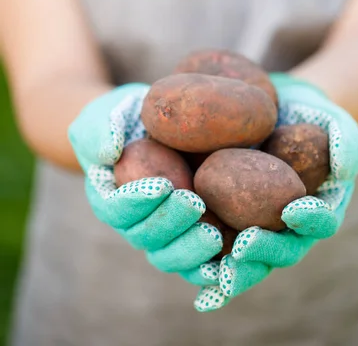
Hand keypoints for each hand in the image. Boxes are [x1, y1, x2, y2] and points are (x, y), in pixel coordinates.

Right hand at [68, 84, 222, 275]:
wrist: (157, 122)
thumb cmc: (125, 116)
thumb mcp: (104, 115)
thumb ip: (98, 131)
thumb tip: (110, 152)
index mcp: (112, 197)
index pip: (117, 209)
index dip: (137, 202)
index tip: (162, 185)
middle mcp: (136, 222)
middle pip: (146, 237)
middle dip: (170, 223)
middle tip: (194, 203)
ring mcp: (165, 232)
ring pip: (171, 256)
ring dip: (191, 250)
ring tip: (214, 235)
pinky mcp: (192, 235)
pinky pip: (198, 262)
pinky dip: (213, 268)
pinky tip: (233, 261)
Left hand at [193, 73, 357, 311]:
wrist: (270, 108)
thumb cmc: (305, 116)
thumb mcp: (333, 120)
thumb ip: (345, 141)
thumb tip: (342, 167)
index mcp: (313, 209)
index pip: (318, 224)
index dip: (309, 221)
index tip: (293, 209)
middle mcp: (280, 228)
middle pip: (275, 254)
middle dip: (261, 255)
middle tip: (245, 245)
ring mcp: (247, 227)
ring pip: (238, 261)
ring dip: (223, 263)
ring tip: (206, 253)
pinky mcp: (213, 219)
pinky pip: (202, 248)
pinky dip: (191, 258)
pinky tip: (184, 269)